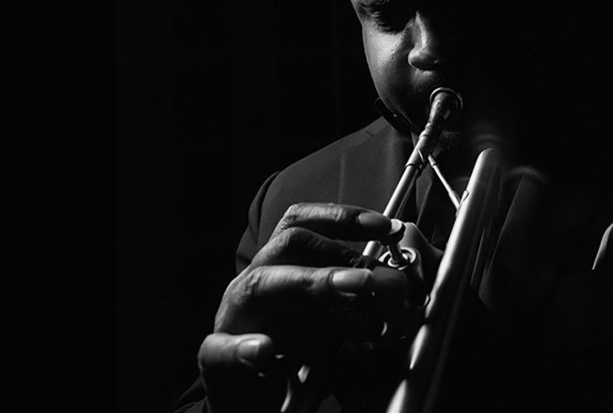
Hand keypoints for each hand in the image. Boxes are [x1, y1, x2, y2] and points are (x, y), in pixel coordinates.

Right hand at [197, 203, 412, 412]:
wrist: (250, 395)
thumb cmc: (292, 349)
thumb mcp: (332, 319)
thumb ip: (359, 300)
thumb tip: (394, 286)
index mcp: (281, 266)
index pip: (305, 225)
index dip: (343, 218)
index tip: (384, 226)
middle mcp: (258, 281)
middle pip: (290, 245)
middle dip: (337, 254)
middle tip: (372, 276)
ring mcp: (235, 315)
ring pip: (261, 284)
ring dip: (309, 283)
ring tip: (350, 287)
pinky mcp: (217, 355)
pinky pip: (221, 348)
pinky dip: (244, 349)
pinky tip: (265, 351)